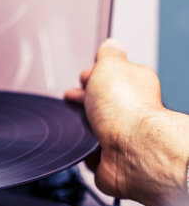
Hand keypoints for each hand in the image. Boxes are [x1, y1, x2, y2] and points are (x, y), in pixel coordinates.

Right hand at [65, 39, 188, 205]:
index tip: (82, 76)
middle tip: (73, 98)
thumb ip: (107, 55)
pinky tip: (81, 145)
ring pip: (94, 129)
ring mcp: (120, 136)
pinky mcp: (109, 159)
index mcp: (133, 83)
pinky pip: (89, 154)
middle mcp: (130, 110)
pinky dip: (83, 151)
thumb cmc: (126, 109)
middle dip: (85, 100)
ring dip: (82, 126)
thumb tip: (110, 45)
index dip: (93, 75)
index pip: (111, 76)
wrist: (131, 150)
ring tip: (75, 122)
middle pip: (102, 102)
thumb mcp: (110, 66)